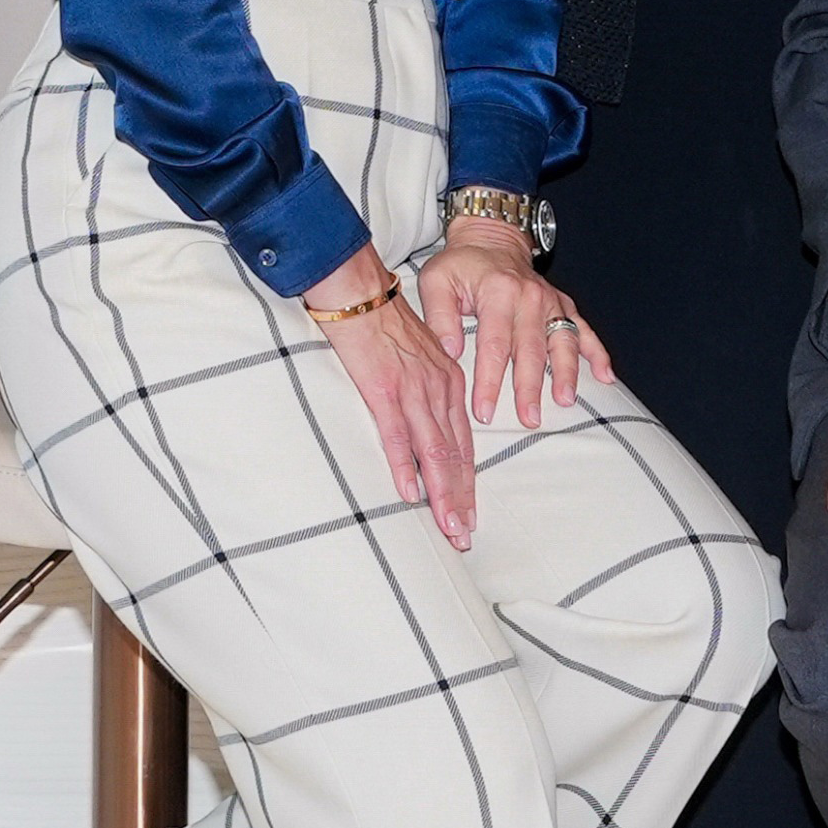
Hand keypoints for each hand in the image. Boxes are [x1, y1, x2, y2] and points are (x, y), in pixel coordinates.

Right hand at [303, 257, 480, 547]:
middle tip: (465, 538)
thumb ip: (424, 389)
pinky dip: (406, 465)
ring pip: (435, 450)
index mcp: (448, 382)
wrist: (357, 289)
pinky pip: (397, 433)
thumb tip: (420, 426)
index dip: (467, 483)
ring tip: (449, 527)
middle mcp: (438, 388)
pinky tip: (409, 493)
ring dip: (442, 493)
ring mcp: (413, 389)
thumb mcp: (416, 356)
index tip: (470, 516)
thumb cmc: (380, 323)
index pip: (463, 442)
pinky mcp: (383, 388)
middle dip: (461, 499)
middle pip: (455, 454)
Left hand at [419, 221, 599, 429]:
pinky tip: (606, 376)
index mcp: (498, 292)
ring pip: (562, 342)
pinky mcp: (562, 305)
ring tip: (565, 400)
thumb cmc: (461, 264)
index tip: (484, 410)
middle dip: (530, 387)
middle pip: (531, 349)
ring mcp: (550, 302)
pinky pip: (584, 330)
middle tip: (529, 418)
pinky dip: (597, 353)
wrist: (491, 238)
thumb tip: (450, 351)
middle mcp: (529, 297)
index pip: (494, 344)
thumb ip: (439, 316)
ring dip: (566, 373)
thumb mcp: (437, 281)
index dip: (489, 381)